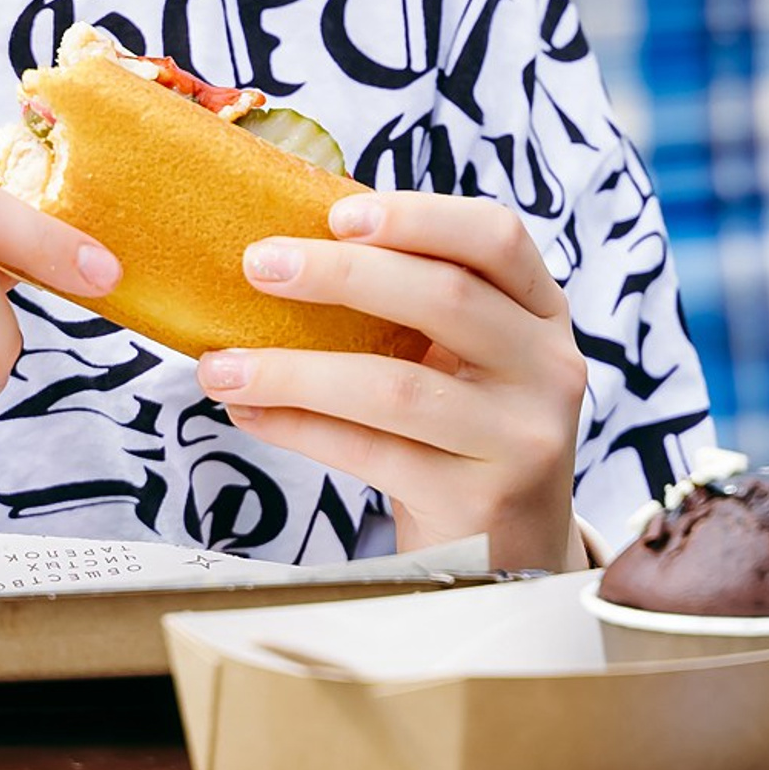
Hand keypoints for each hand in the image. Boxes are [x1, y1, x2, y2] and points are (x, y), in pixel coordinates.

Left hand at [196, 192, 589, 571]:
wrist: (513, 555)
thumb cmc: (464, 435)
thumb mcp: (469, 359)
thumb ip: (416, 304)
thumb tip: (294, 243)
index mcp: (541, 313)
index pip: (496, 237)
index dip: (418, 215)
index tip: (338, 214)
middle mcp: (547, 369)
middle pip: (445, 297)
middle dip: (341, 273)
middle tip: (258, 265)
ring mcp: (520, 439)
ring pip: (397, 386)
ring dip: (295, 370)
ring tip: (221, 365)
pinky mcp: (478, 502)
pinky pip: (371, 453)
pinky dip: (299, 428)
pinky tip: (249, 412)